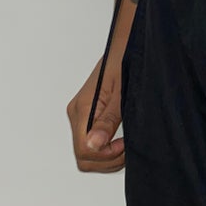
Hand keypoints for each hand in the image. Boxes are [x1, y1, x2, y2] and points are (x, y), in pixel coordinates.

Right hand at [66, 55, 125, 172]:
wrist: (127, 45)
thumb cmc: (126, 62)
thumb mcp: (122, 93)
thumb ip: (108, 120)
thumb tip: (94, 144)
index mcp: (82, 108)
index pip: (83, 150)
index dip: (105, 155)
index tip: (124, 145)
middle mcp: (78, 113)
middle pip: (83, 156)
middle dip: (106, 160)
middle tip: (128, 149)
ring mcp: (82, 114)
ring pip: (87, 151)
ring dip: (107, 156)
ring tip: (127, 144)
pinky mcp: (90, 114)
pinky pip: (93, 140)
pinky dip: (107, 148)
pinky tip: (121, 140)